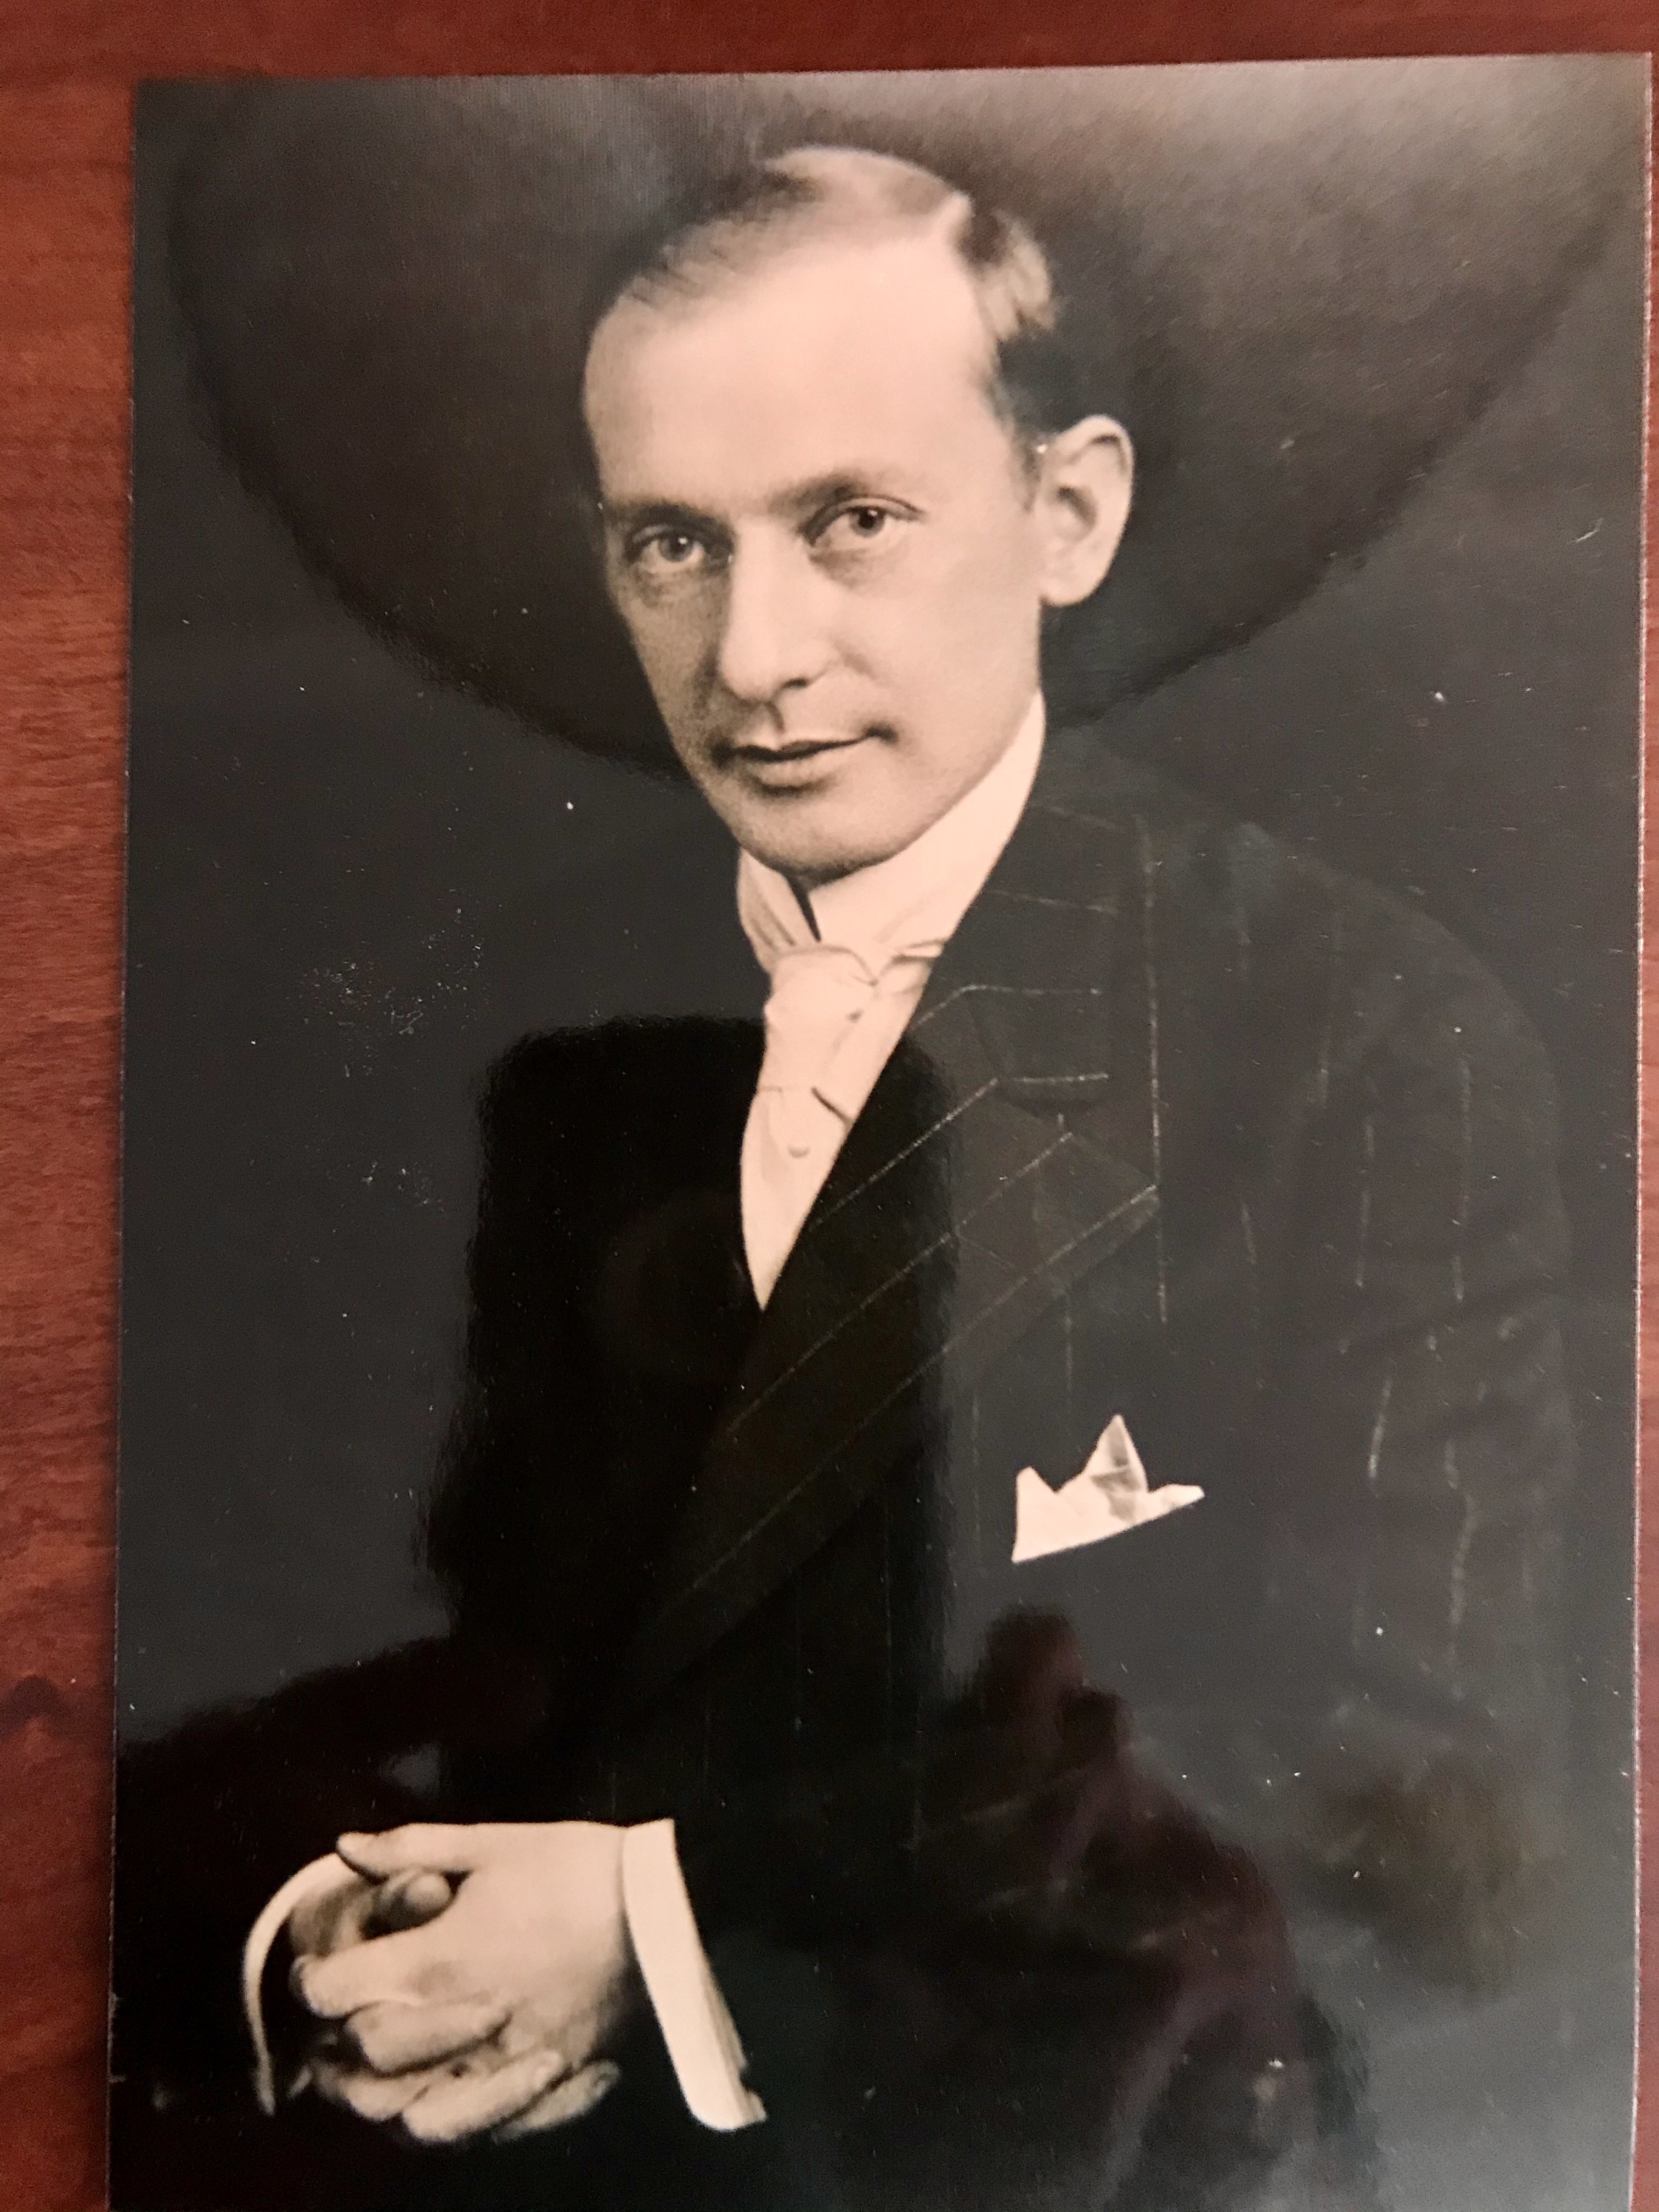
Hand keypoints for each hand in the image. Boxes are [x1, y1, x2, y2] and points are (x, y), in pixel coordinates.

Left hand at [293, 1822, 634, 2143]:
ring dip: (382, 2102)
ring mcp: (500, 2068)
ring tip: (378, 2080)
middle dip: (334, 2048)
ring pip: (409, 2121)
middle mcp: (458, 2026)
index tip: (316, 1970)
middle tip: (334, 2031)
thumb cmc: (578, 1869)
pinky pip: (476, 2135)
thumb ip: (410, 1847)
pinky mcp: (542, 2090)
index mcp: (438, 1960)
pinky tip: (442, 2098)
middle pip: (362, 2063)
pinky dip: (448, 2125)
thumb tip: (343, 1847)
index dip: (312, 1982)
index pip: (335, 1994)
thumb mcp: (492, 1843)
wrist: (668, 1912)